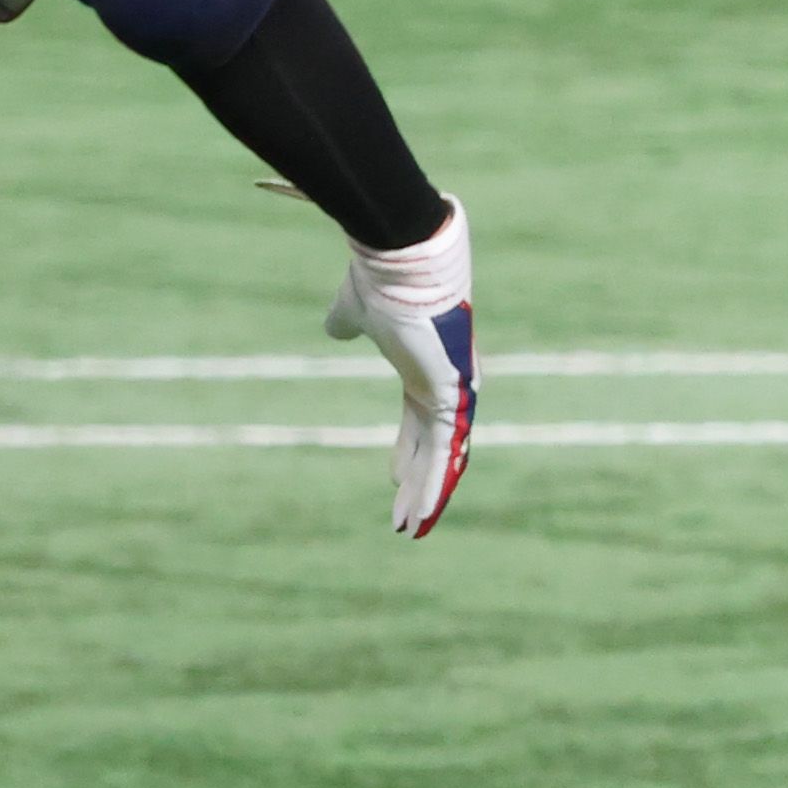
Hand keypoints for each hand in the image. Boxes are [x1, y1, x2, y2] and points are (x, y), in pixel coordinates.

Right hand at [323, 200, 472, 538]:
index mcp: (424, 368)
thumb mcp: (354, 311)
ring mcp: (453, 392)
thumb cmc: (379, 281)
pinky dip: (436, 484)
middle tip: (405, 516)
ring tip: (413, 528)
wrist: (398, 260)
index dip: (405, 452)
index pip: (418, 422)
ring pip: (443, 457)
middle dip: (418, 482)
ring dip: (427, 493)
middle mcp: (445, 383)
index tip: (392, 478)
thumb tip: (334, 330)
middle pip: (433, 448)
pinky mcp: (452, 396)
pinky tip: (426, 512)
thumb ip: (346, 323)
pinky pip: (446, 453)